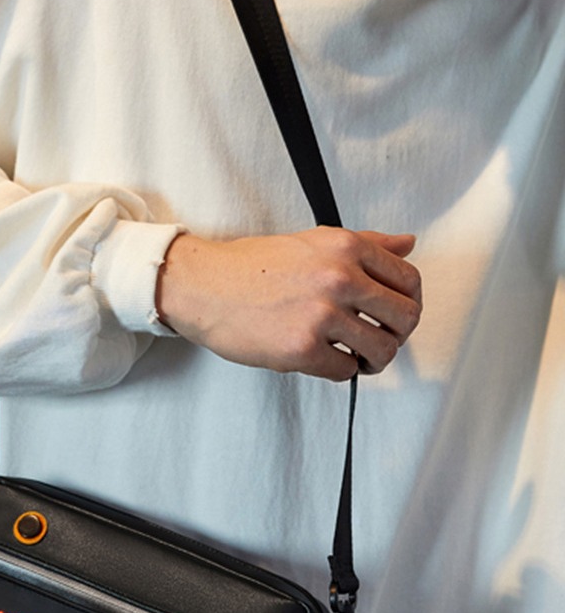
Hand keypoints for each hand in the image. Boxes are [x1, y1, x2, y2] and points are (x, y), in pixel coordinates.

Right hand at [156, 227, 421, 380]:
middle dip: (398, 335)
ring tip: (357, 358)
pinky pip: (345, 371)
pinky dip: (340, 370)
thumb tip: (408, 243)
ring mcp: (321, 315)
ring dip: (374, 360)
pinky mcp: (302, 349)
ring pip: (382, 349)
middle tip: (379, 341)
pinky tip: (325, 360)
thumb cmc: (252, 267)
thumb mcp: (312, 241)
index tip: (393, 316)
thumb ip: (365, 244)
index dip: (409, 303)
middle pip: (405, 317)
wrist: (202, 286)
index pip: (409, 280)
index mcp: (345, 247)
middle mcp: (339, 277)